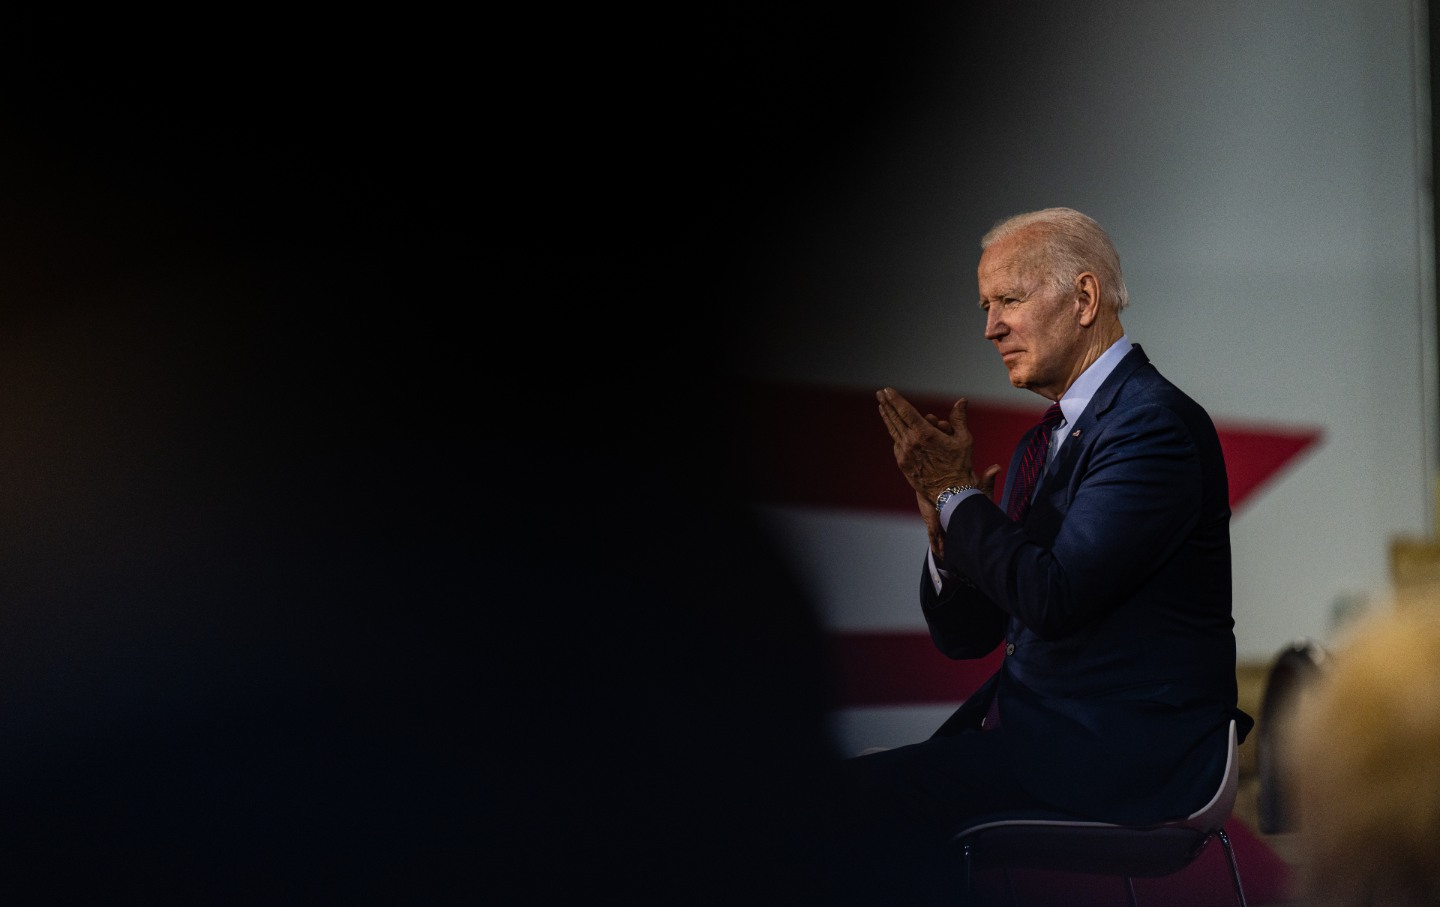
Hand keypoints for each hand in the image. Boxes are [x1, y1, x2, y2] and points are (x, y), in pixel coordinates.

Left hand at [876, 387, 981, 502]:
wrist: (950, 492)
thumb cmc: (959, 465)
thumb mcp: (963, 439)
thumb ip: (959, 418)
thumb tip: (962, 400)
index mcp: (924, 434)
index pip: (905, 411)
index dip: (895, 399)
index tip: (886, 390)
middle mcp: (911, 442)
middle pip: (895, 419)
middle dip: (887, 404)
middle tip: (879, 393)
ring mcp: (904, 454)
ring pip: (893, 431)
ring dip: (887, 417)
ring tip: (881, 407)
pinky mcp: (902, 464)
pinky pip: (897, 445)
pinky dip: (896, 435)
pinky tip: (894, 429)